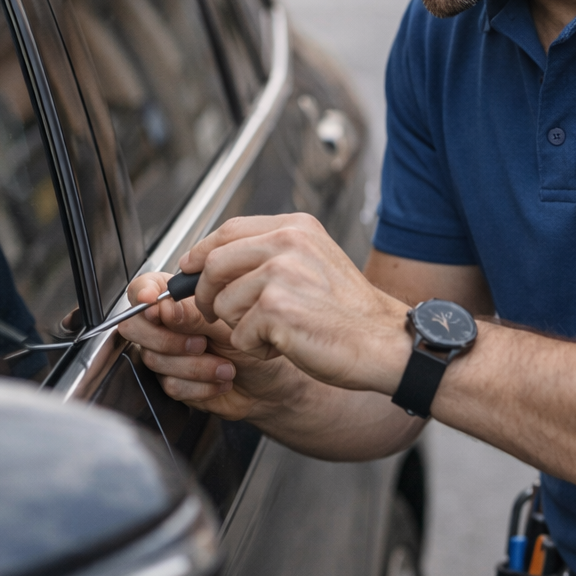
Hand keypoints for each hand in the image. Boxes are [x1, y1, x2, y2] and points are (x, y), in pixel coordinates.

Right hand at [117, 268, 297, 420]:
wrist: (275, 383)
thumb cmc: (259, 340)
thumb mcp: (232, 321)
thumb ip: (194, 313)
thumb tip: (162, 308)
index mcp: (180, 299)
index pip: (142, 289)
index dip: (141, 295)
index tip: (154, 305)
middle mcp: (169, 325)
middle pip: (136, 327)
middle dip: (168, 339)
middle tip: (201, 343)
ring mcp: (169, 354)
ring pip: (155, 359)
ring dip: (195, 366)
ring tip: (225, 364)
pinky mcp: (175, 381)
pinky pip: (170, 384)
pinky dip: (200, 385)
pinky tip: (221, 379)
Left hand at [173, 214, 411, 392]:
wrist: (385, 342)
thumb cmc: (350, 313)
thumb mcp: (314, 263)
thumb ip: (271, 254)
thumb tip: (211, 261)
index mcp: (296, 228)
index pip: (228, 230)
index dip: (201, 253)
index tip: (190, 270)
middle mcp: (288, 243)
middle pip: (214, 262)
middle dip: (205, 293)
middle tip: (214, 312)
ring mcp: (281, 274)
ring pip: (223, 303)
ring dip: (239, 327)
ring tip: (275, 332)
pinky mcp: (276, 309)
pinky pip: (238, 334)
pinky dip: (256, 348)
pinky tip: (286, 345)